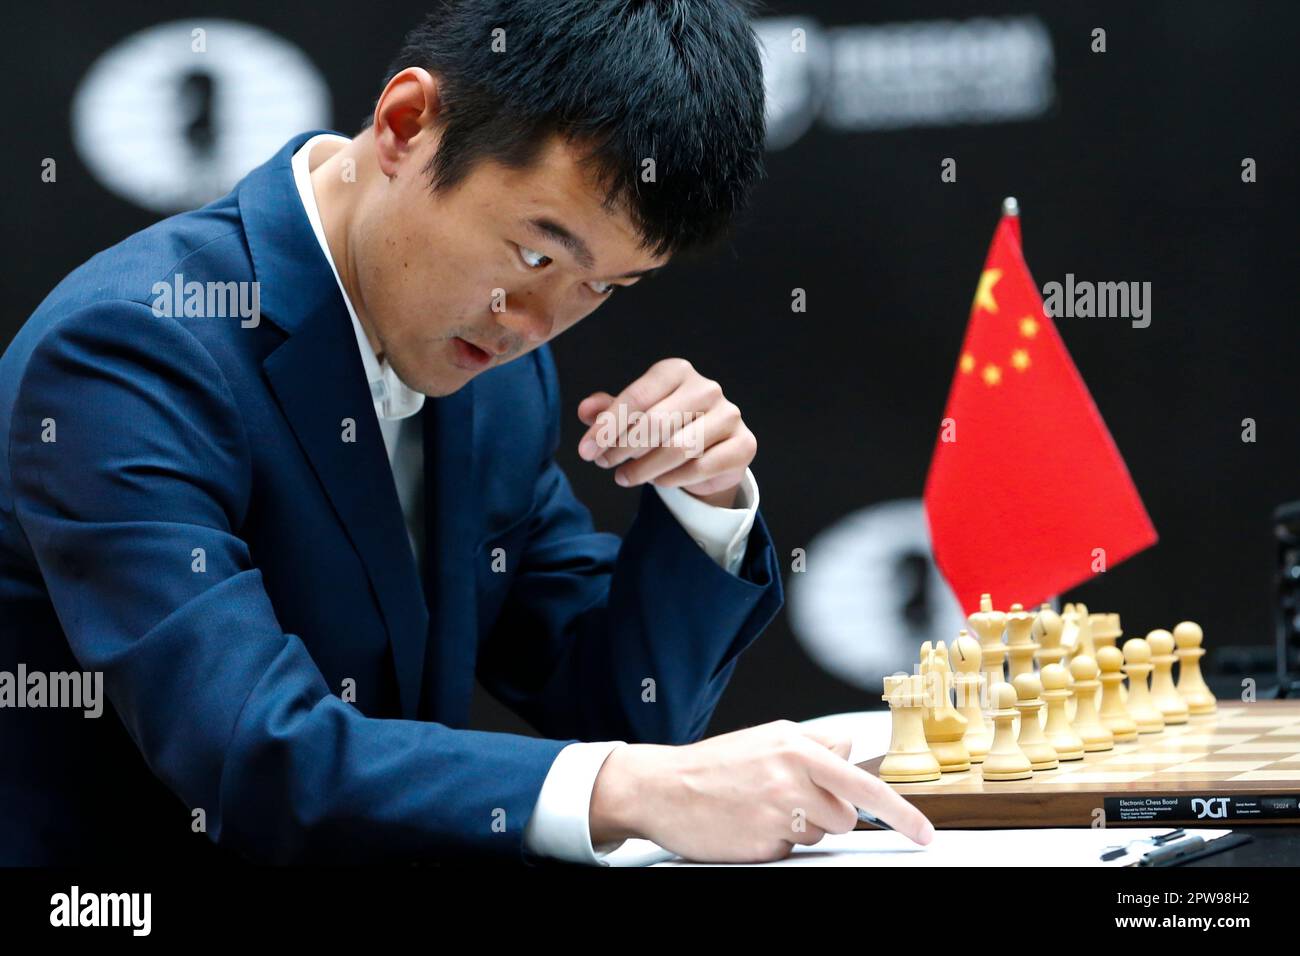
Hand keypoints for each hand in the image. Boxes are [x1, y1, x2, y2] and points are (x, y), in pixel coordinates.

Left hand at [576, 358, 755, 507]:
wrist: (712, 451)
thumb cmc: (668, 427)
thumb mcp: (634, 415)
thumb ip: (609, 411)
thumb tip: (585, 411)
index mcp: (677, 371)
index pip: (636, 396)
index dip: (607, 426)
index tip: (586, 450)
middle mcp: (707, 388)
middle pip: (656, 423)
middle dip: (622, 448)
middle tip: (604, 464)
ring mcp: (729, 415)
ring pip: (677, 448)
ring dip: (643, 468)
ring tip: (623, 477)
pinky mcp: (743, 445)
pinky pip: (700, 468)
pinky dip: (672, 479)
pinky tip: (657, 482)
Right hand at [589, 720, 934, 862]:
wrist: (662, 788)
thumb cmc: (714, 764)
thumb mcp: (767, 738)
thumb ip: (813, 744)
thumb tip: (850, 749)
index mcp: (795, 746)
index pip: (864, 783)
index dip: (901, 812)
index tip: (924, 833)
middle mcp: (790, 777)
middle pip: (846, 815)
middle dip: (827, 814)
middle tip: (790, 800)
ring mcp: (777, 813)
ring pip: (821, 835)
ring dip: (802, 828)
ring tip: (763, 808)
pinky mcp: (763, 844)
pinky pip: (792, 851)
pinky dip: (778, 842)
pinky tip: (751, 824)